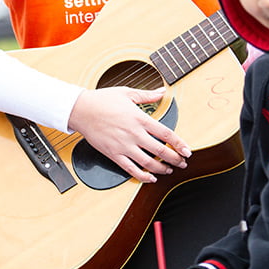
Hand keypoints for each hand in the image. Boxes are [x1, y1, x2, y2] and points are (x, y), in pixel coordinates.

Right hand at [68, 87, 190, 182]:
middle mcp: (134, 134)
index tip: (187, 150)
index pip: (166, 134)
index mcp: (139, 118)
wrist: (81, 110)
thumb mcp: (127, 92)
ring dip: (162, 169)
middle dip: (175, 159)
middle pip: (161, 151)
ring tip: (169, 170)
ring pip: (148, 163)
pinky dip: (143, 176)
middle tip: (182, 162)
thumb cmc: (102, 100)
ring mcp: (124, 146)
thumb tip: (162, 91)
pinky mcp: (114, 154)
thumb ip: (147, 95)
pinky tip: (150, 178)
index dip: (179, 144)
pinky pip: (131, 169)